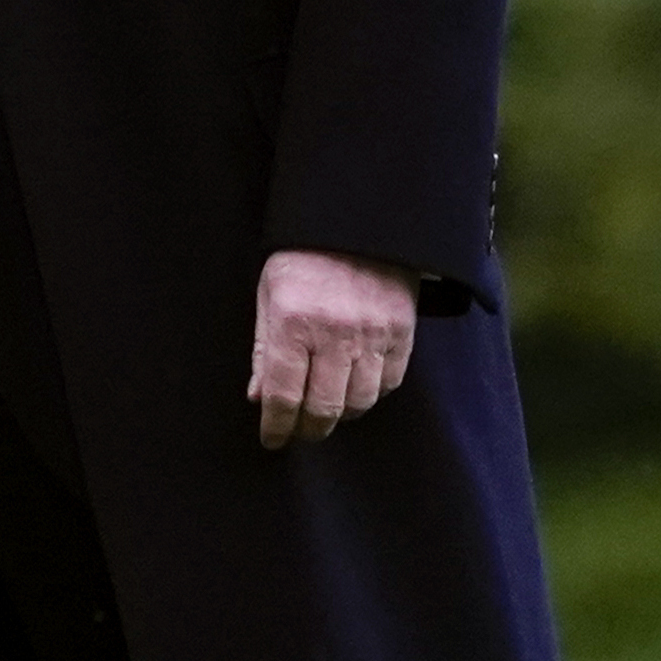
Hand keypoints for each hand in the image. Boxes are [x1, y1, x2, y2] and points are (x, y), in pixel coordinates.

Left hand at [249, 251, 417, 450]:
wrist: (357, 221)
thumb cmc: (304, 258)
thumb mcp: (269, 295)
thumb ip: (263, 350)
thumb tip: (259, 399)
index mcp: (292, 322)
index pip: (282, 395)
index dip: (276, 427)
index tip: (272, 439)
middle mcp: (333, 332)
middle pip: (323, 408)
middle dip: (309, 429)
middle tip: (301, 431)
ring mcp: (372, 333)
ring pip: (359, 402)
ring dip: (341, 414)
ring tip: (329, 408)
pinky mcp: (401, 330)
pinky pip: (389, 382)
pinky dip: (372, 393)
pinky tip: (357, 386)